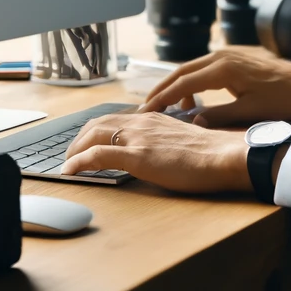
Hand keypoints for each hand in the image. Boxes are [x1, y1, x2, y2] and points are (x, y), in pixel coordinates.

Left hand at [60, 112, 248, 193]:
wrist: (224, 156)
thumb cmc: (211, 154)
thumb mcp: (182, 140)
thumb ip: (165, 141)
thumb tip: (159, 152)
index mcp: (152, 118)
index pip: (113, 119)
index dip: (94, 130)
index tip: (86, 142)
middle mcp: (141, 122)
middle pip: (97, 124)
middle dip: (79, 139)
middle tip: (71, 154)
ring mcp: (138, 138)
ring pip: (93, 135)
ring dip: (74, 149)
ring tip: (67, 163)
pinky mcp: (137, 155)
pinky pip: (97, 155)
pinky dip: (78, 162)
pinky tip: (69, 171)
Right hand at [138, 47, 290, 125]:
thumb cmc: (282, 98)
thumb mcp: (249, 113)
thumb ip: (218, 117)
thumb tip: (193, 124)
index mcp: (223, 69)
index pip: (183, 83)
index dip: (162, 98)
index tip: (146, 111)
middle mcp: (222, 55)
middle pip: (181, 71)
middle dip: (162, 89)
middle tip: (146, 107)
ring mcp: (228, 52)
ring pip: (192, 67)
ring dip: (177, 85)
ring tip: (170, 107)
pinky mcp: (234, 55)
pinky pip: (204, 66)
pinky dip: (192, 80)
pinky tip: (195, 98)